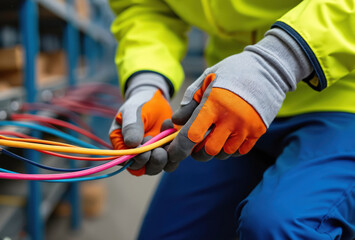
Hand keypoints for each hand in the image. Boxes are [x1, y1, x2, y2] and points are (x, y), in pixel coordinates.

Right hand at [110, 73, 171, 175]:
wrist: (155, 99)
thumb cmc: (139, 104)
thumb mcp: (132, 111)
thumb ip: (131, 126)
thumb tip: (131, 144)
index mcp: (123, 146)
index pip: (127, 162)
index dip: (137, 161)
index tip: (145, 151)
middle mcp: (137, 154)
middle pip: (145, 168)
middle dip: (153, 162)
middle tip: (159, 150)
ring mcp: (153, 154)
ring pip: (160, 166)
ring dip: (166, 158)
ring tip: (167, 142)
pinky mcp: (167, 150)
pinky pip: (173, 158)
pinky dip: (175, 151)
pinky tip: (174, 135)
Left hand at [165, 28, 312, 170]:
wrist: (268, 68)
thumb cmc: (232, 72)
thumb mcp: (207, 78)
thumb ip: (190, 100)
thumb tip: (177, 121)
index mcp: (214, 103)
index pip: (192, 135)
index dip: (179, 148)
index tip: (174, 152)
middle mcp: (231, 118)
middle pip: (209, 150)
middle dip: (197, 152)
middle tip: (194, 144)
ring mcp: (247, 126)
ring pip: (224, 153)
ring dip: (214, 150)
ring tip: (212, 138)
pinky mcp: (258, 130)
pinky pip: (240, 151)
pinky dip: (230, 149)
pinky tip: (226, 137)